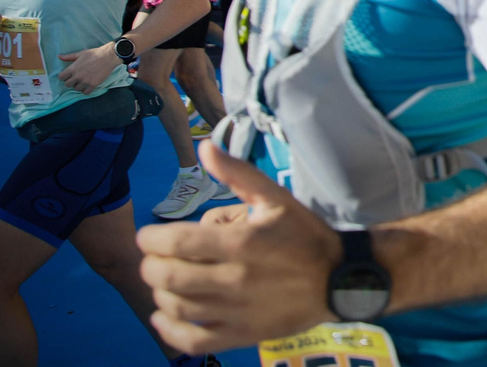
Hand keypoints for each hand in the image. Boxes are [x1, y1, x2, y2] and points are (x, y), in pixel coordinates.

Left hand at [58, 43, 121, 93]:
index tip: (67, 75)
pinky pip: (85, 92)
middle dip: (70, 81)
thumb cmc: (93, 54)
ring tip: (82, 81)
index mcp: (73, 68)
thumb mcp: (80, 54)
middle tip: (75, 78)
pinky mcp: (93, 85)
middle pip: (67, 84)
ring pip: (76, 89)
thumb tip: (59, 56)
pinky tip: (87, 85)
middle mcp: (78, 76)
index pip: (61, 77)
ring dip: (78, 85)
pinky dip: (85, 90)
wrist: (108, 57)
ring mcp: (85, 81)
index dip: (63, 76)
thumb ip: (68, 57)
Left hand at [137, 141, 342, 354]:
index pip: (177, 240)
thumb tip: (204, 146)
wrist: (339, 279)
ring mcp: (236, 310)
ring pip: (177, 306)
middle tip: (153, 257)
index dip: (151, 238)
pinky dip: (170, 331)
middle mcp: (233, 278)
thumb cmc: (304, 236)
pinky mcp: (241, 334)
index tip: (147, 236)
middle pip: (169, 275)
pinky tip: (164, 318)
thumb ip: (237, 173)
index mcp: (240, 241)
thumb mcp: (275, 197)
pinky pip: (194, 340)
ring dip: (159, 292)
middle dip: (150, 264)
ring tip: (163, 281)